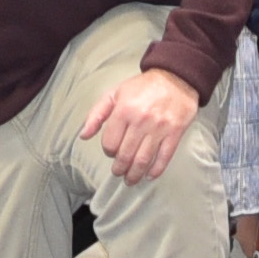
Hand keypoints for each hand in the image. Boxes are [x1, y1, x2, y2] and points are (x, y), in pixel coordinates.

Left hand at [77, 67, 203, 183]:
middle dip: (120, 168)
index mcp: (123, 111)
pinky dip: (156, 170)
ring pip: (144, 159)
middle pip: (126, 154)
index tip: (110, 152)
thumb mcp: (114, 94)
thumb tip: (83, 136)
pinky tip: (150, 175)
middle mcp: (141, 121)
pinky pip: (164, 157)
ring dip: (135, 174)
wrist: (175, 78)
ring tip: (130, 180)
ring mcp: (159, 128)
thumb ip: (96, 114)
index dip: (108, 151)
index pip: (110, 142)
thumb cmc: (142, 87)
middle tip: (118, 173)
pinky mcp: (175, 132)